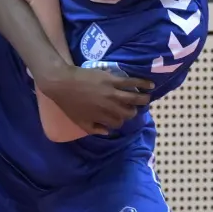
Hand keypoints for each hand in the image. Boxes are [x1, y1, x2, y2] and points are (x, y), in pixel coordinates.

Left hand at [38, 65, 153, 134]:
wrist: (62, 83)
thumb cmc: (68, 103)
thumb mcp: (79, 121)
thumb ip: (94, 128)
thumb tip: (107, 132)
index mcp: (102, 117)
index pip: (118, 123)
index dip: (120, 121)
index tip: (120, 118)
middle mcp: (110, 107)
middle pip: (129, 112)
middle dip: (132, 112)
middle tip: (133, 108)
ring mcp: (112, 93)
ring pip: (134, 98)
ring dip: (143, 99)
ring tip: (147, 98)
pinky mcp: (113, 80)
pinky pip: (131, 82)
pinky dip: (143, 83)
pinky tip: (150, 84)